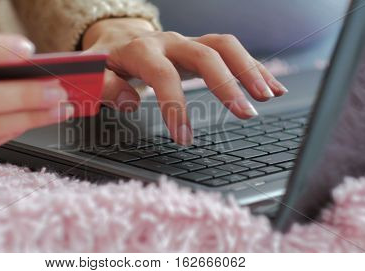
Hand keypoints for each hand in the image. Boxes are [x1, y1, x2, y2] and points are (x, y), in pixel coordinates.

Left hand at [83, 18, 287, 145]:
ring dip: (249, 70)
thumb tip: (129, 103)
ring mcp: (188, 43)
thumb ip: (103, 87)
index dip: (175, 105)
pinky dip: (254, 69)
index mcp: (140, 50)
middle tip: (245, 114)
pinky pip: (232, 52)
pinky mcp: (200, 48)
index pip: (163, 74)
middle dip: (227, 84)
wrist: (118, 38)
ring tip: (268, 96)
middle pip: (206, 53)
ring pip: (225, 46)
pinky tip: (271, 87)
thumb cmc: (106, 61)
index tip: (184, 137)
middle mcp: (169, 42)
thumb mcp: (93, 73)